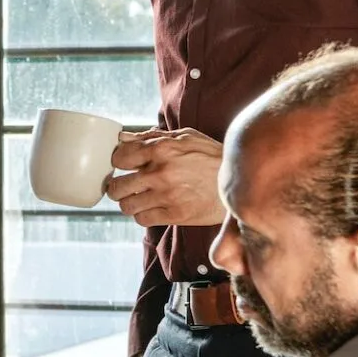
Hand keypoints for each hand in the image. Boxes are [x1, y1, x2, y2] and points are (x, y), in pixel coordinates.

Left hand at [106, 128, 224, 227]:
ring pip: (126, 206)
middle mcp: (161, 172)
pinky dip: (143, 215)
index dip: (118, 162)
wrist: (241, 182)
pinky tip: (152, 208)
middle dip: (117, 187)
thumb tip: (121, 138)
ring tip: (138, 199)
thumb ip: (151, 137)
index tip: (123, 165)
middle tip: (125, 187)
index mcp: (162, 149)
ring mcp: (167, 195)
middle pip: (117, 186)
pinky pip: (142, 219)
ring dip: (129, 203)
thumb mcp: (185, 137)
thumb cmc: (211, 156)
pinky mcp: (175, 215)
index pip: (119, 158)